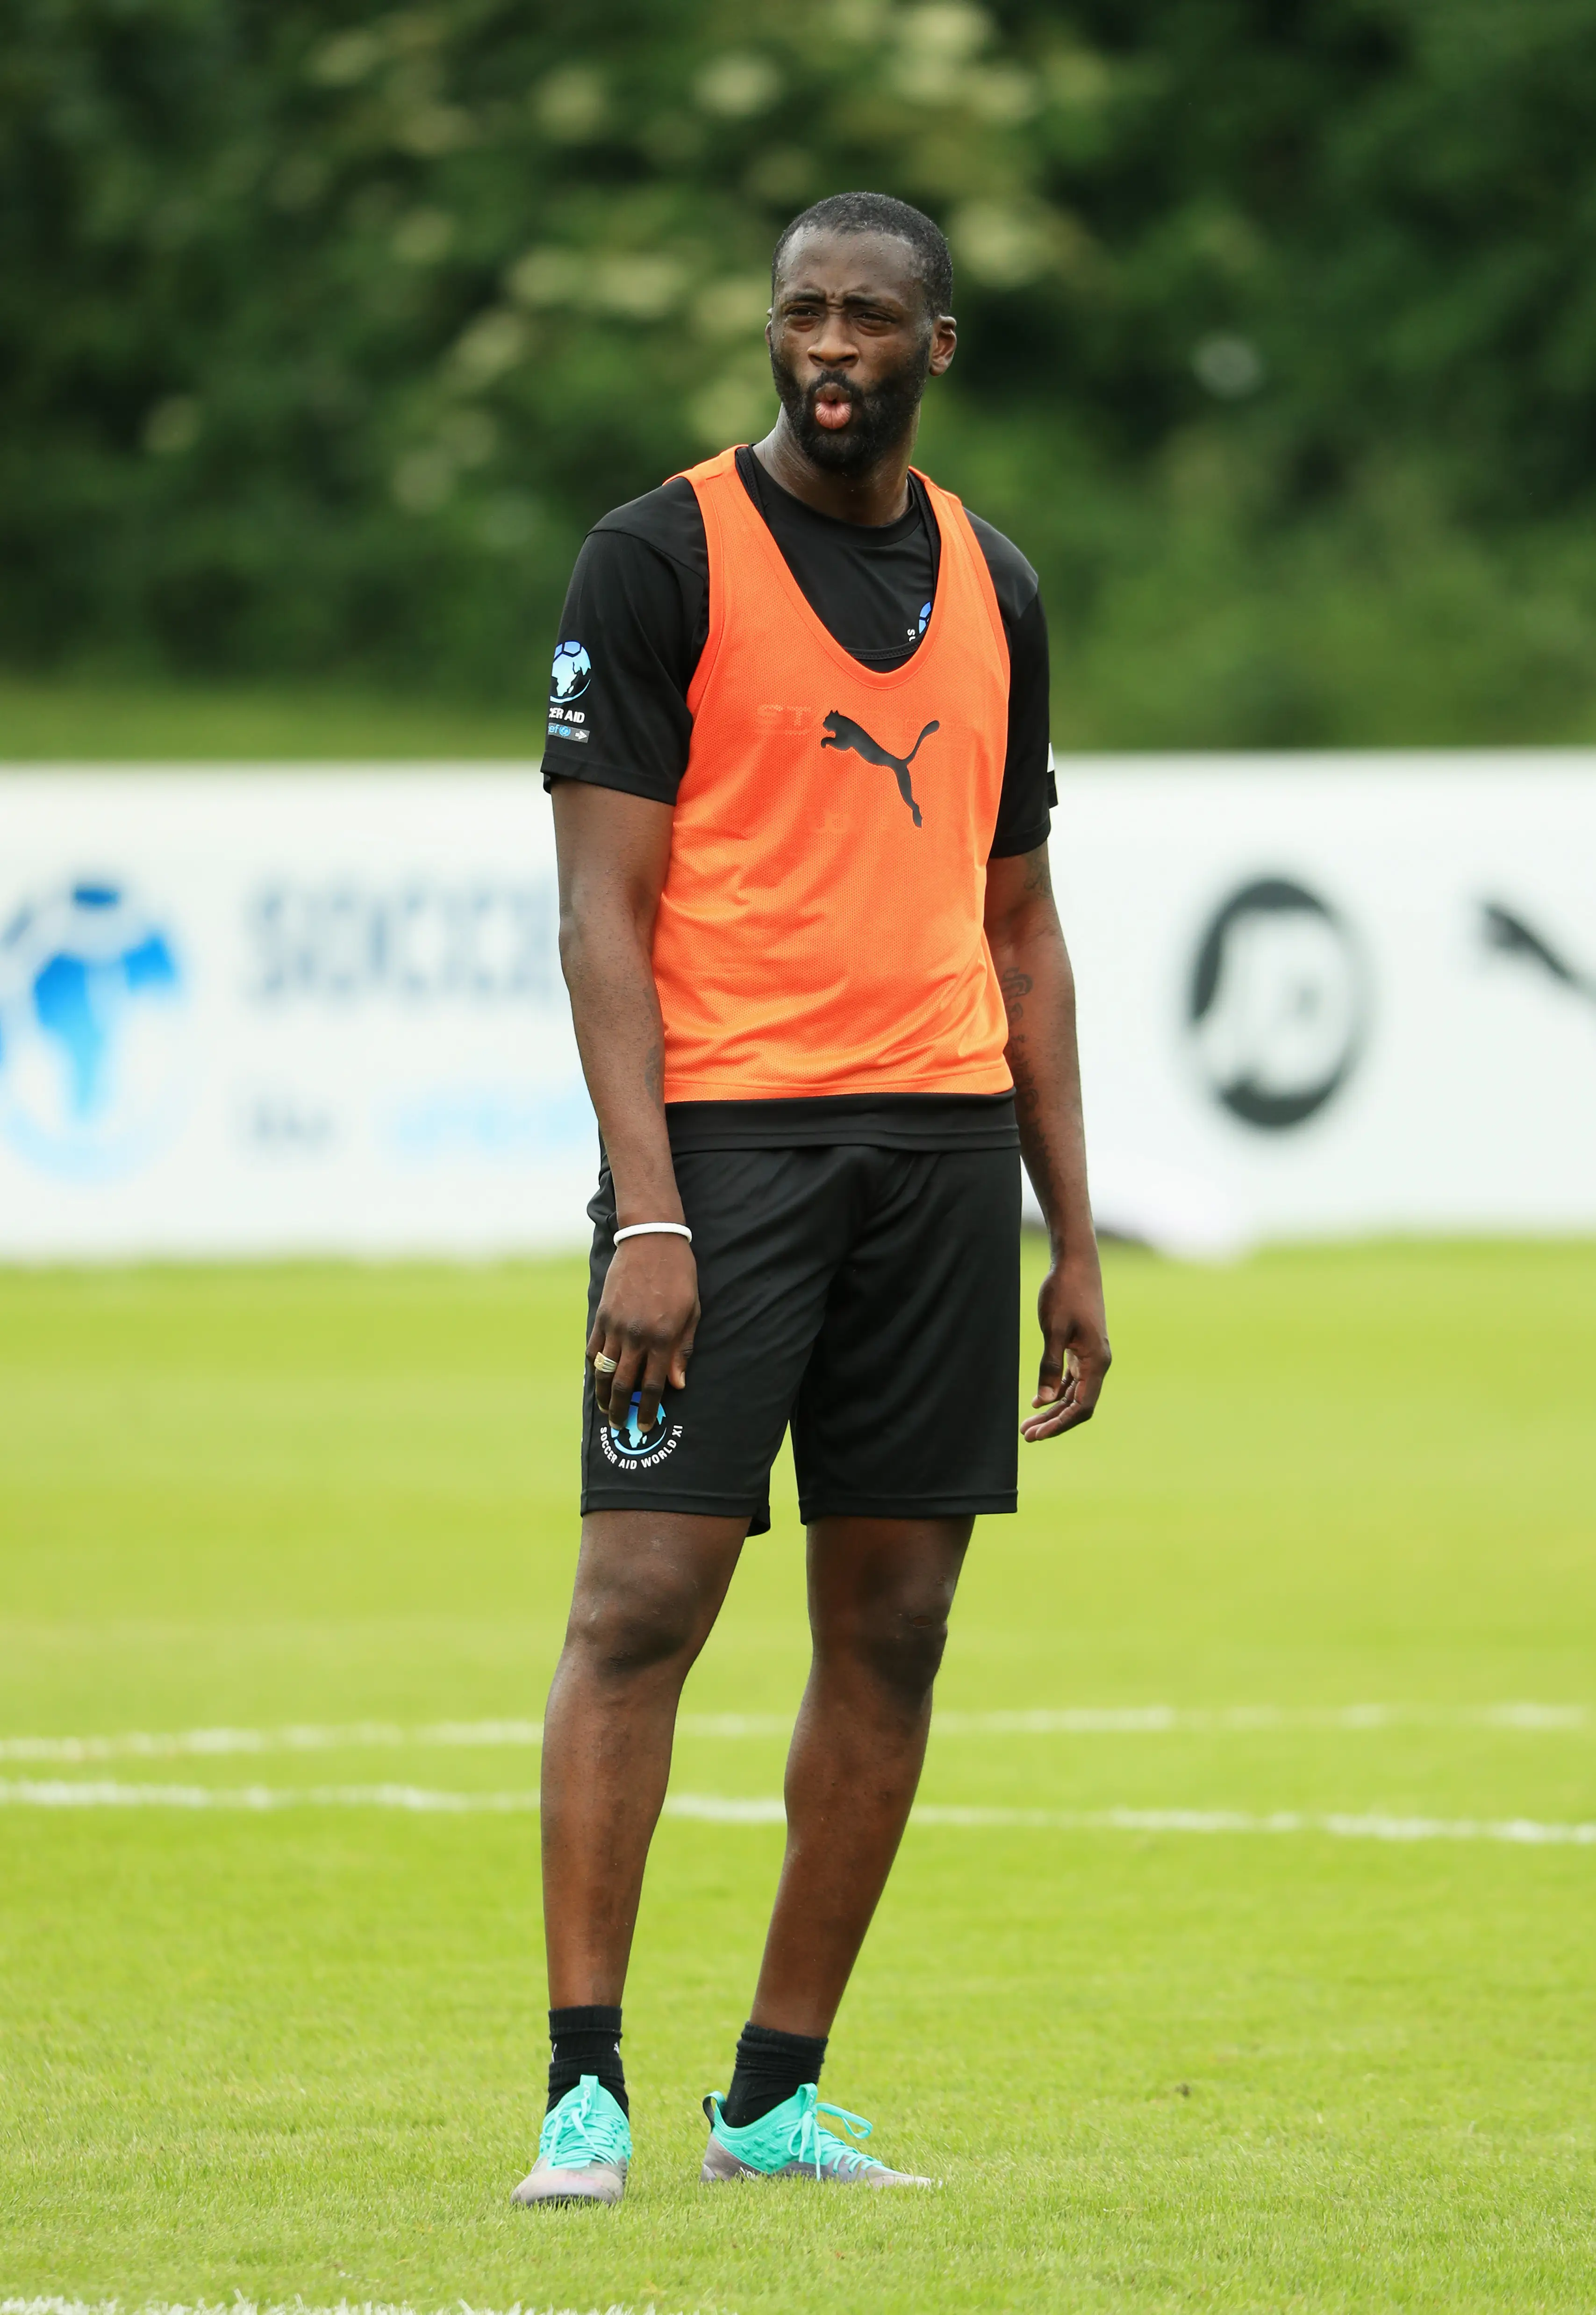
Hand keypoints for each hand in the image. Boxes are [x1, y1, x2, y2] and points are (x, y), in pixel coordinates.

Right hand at [588, 1234, 699, 1431]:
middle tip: (621, 1426)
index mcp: (663, 1337)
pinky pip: (593, 1349)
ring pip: (604, 1371)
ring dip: (603, 1395)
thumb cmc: (680, 1276)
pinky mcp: (602, 1315)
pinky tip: (597, 1379)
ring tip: (606, 1410)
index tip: (644, 1427)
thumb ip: (683, 1349)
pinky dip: (593, 1368)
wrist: (652, 1241)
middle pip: (624, 1385)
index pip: (652, 1385)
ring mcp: (615, 1326)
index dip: (647, 1410)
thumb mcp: (692, 1312)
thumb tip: (677, 1384)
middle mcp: (637, 1336)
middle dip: (622, 1410)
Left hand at [1022, 1253, 1110, 1442]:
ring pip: (1074, 1393)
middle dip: (1053, 1422)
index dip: (1060, 1424)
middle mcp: (1098, 1362)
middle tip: (1026, 1436)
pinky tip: (1038, 1401)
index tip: (1036, 1435)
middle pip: (1078, 1404)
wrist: (1076, 1264)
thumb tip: (1044, 1400)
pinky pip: (1072, 1379)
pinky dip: (1056, 1391)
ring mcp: (1091, 1356)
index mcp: (1096, 1361)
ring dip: (1053, 1409)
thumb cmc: (1065, 1292)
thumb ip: (1049, 1366)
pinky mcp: (1082, 1348)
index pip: (1082, 1407)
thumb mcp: (1053, 1330)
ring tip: (1028, 1424)